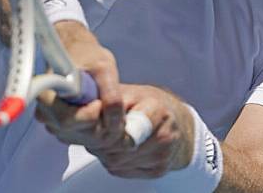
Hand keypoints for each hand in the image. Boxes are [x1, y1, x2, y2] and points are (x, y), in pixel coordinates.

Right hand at [36, 21, 124, 145]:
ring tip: (111, 108)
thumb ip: (110, 92)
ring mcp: (53, 124)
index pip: (68, 119)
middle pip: (77, 132)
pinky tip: (106, 114)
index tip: (100, 103)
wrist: (78, 53)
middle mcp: (45, 113)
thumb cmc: (88, 56)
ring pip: (83, 139)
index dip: (90, 115)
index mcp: (47, 95)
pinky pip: (86, 139)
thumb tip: (115, 119)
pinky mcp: (63, 130)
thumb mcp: (104, 68)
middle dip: (102, 125)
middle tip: (116, 109)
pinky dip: (100, 131)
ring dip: (104, 129)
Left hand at [37, 83, 195, 178]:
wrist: (174, 121)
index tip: (98, 122)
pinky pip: (124, 171)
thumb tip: (88, 107)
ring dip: (106, 152)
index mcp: (157, 109)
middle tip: (101, 130)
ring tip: (111, 137)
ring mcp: (163, 155)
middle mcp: (164, 135)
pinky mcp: (159, 170)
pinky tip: (121, 148)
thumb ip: (111, 100)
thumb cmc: (148, 103)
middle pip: (117, 147)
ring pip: (117, 161)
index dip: (105, 128)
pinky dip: (116, 161)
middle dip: (102, 140)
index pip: (123, 128)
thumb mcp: (130, 92)